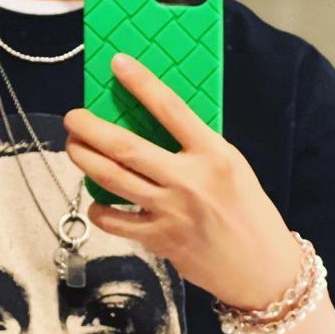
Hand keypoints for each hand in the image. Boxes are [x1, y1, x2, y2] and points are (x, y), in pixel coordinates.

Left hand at [63, 52, 303, 310]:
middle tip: (72, 117)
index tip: (118, 64)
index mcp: (214, 154)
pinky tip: (96, 201)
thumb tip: (156, 125)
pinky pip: (115, 221)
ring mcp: (170, 212)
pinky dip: (99, 209)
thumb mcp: (233, 167)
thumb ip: (197, 147)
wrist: (261, 269)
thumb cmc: (249, 213)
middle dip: (91, 128)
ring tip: (73, 147)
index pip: (171, 109)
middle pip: (126, 147)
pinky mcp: (158, 240)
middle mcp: (189, 180)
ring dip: (85, 160)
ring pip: (112, 180)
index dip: (141, 83)